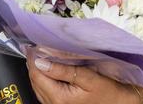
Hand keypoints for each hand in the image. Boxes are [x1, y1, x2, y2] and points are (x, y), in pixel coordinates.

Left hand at [26, 49, 142, 103]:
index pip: (37, 75)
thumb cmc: (108, 91)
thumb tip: (41, 61)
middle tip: (39, 47)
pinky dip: (45, 79)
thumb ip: (64, 70)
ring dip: (39, 71)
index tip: (34, 44)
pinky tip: (50, 69)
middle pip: (35, 81)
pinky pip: (44, 92)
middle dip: (35, 64)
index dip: (33, 58)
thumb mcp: (88, 78)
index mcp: (59, 98)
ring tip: (44, 55)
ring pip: (37, 86)